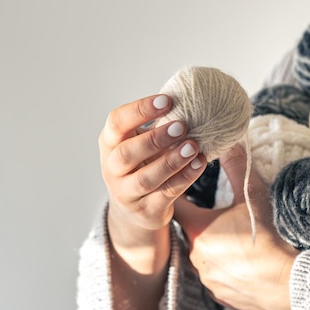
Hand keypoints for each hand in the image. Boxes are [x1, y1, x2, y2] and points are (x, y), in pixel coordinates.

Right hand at [99, 94, 206, 273]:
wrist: (136, 210)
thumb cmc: (142, 164)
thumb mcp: (140, 143)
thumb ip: (156, 125)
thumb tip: (189, 98)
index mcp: (109, 143)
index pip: (116, 122)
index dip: (140, 110)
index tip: (167, 100)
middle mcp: (112, 169)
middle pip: (127, 153)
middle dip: (155, 138)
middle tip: (181, 126)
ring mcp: (126, 193)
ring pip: (146, 178)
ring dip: (171, 161)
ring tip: (193, 146)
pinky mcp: (146, 210)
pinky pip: (166, 194)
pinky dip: (184, 179)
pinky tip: (199, 164)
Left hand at [174, 145, 297, 309]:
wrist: (284, 280)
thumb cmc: (267, 236)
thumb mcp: (253, 197)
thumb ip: (237, 167)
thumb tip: (230, 141)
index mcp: (198, 229)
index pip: (178, 205)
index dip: (182, 193)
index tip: (187, 186)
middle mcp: (195, 254)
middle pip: (192, 232)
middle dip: (204, 222)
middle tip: (221, 215)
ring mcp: (206, 277)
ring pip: (203, 256)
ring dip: (215, 247)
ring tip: (236, 241)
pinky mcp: (218, 294)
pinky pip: (216, 277)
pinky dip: (225, 269)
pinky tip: (241, 264)